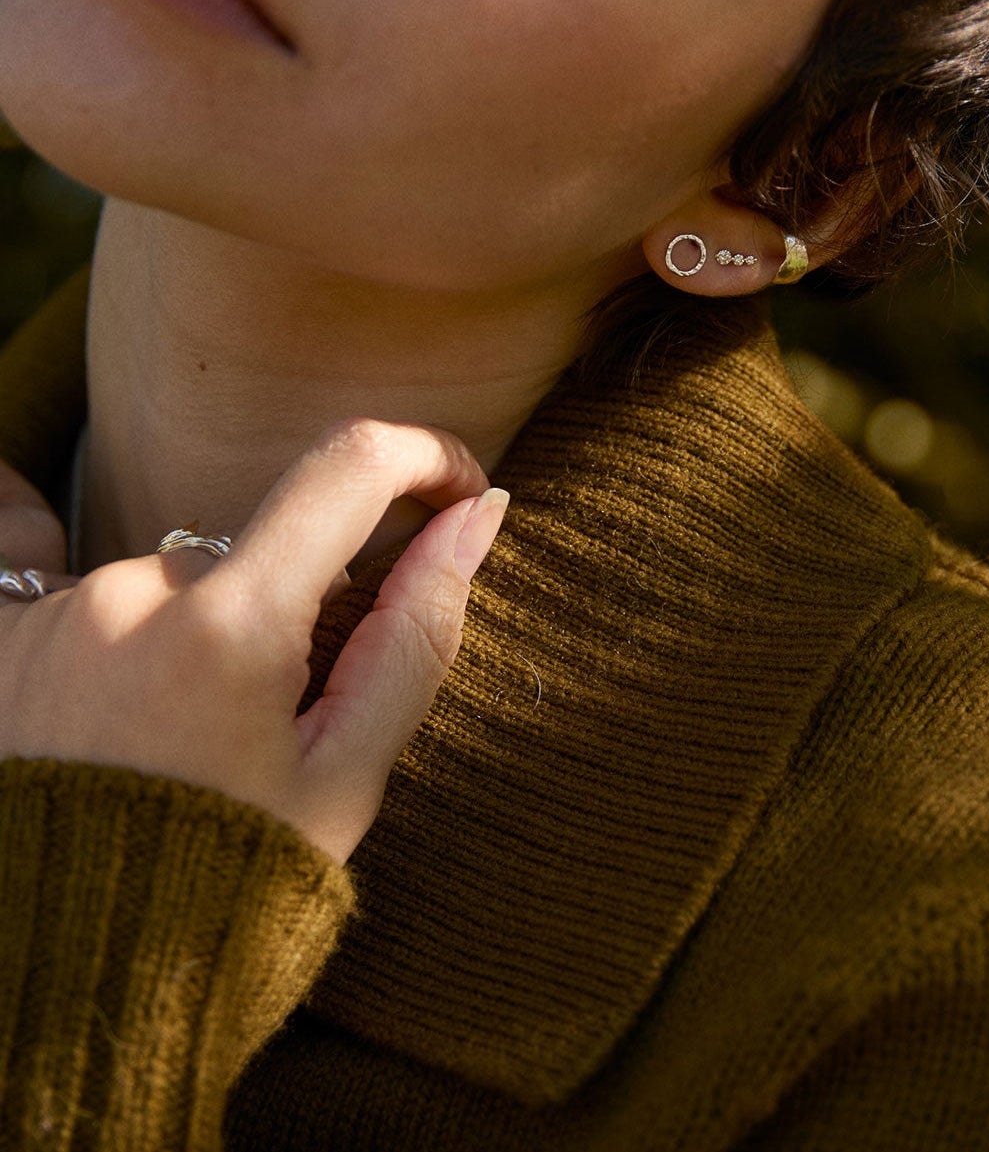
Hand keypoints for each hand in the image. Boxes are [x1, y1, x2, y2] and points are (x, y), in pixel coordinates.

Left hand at [0, 418, 508, 866]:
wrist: (62, 989)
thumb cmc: (222, 891)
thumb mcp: (348, 774)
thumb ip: (418, 630)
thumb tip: (478, 514)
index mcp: (233, 624)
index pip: (351, 464)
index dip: (425, 457)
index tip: (454, 495)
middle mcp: (131, 594)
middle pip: (259, 547)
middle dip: (293, 604)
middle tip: (277, 720)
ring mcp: (50, 613)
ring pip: (175, 580)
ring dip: (200, 632)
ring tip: (182, 748)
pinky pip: (59, 577)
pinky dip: (113, 626)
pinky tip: (112, 701)